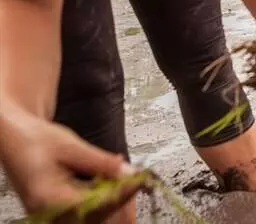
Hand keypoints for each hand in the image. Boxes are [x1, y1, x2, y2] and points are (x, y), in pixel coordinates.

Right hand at [0, 105, 140, 220]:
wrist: (15, 140)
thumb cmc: (36, 140)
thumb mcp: (71, 146)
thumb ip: (101, 162)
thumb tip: (129, 172)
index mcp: (50, 199)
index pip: (96, 205)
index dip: (122, 194)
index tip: (140, 180)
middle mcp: (49, 213)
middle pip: (96, 217)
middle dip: (120, 200)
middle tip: (139, 180)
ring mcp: (52, 215)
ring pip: (92, 217)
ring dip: (113, 201)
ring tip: (129, 180)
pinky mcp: (57, 212)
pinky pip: (85, 213)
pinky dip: (102, 200)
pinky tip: (113, 184)